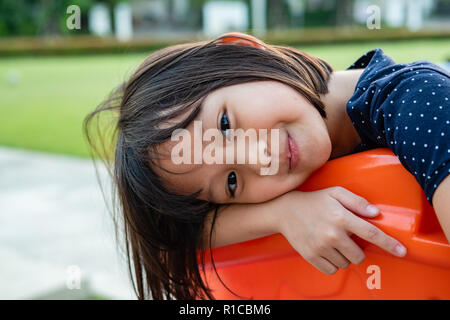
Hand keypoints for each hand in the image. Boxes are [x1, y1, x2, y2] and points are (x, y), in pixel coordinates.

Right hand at [275, 186, 406, 274]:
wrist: (285, 211)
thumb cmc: (314, 201)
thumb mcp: (335, 193)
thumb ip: (357, 201)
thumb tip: (375, 213)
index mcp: (341, 217)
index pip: (371, 233)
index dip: (388, 243)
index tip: (402, 252)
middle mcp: (332, 234)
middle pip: (359, 255)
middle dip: (357, 250)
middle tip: (346, 239)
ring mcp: (321, 247)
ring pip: (345, 263)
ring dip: (344, 255)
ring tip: (332, 241)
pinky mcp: (311, 256)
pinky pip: (332, 269)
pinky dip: (332, 262)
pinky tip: (325, 249)